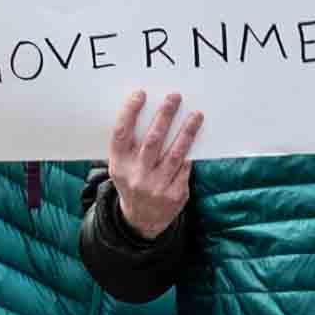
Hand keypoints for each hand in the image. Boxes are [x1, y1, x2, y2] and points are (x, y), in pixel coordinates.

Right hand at [103, 88, 202, 235]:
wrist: (142, 220)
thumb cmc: (133, 182)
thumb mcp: (122, 167)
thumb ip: (131, 145)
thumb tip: (150, 112)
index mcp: (119, 165)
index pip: (121, 134)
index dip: (129, 113)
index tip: (140, 94)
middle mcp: (136, 176)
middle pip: (152, 141)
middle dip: (164, 116)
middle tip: (174, 97)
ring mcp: (156, 187)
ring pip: (175, 154)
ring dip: (187, 132)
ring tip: (196, 115)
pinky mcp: (175, 195)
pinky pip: (185, 168)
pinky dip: (190, 153)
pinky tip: (195, 138)